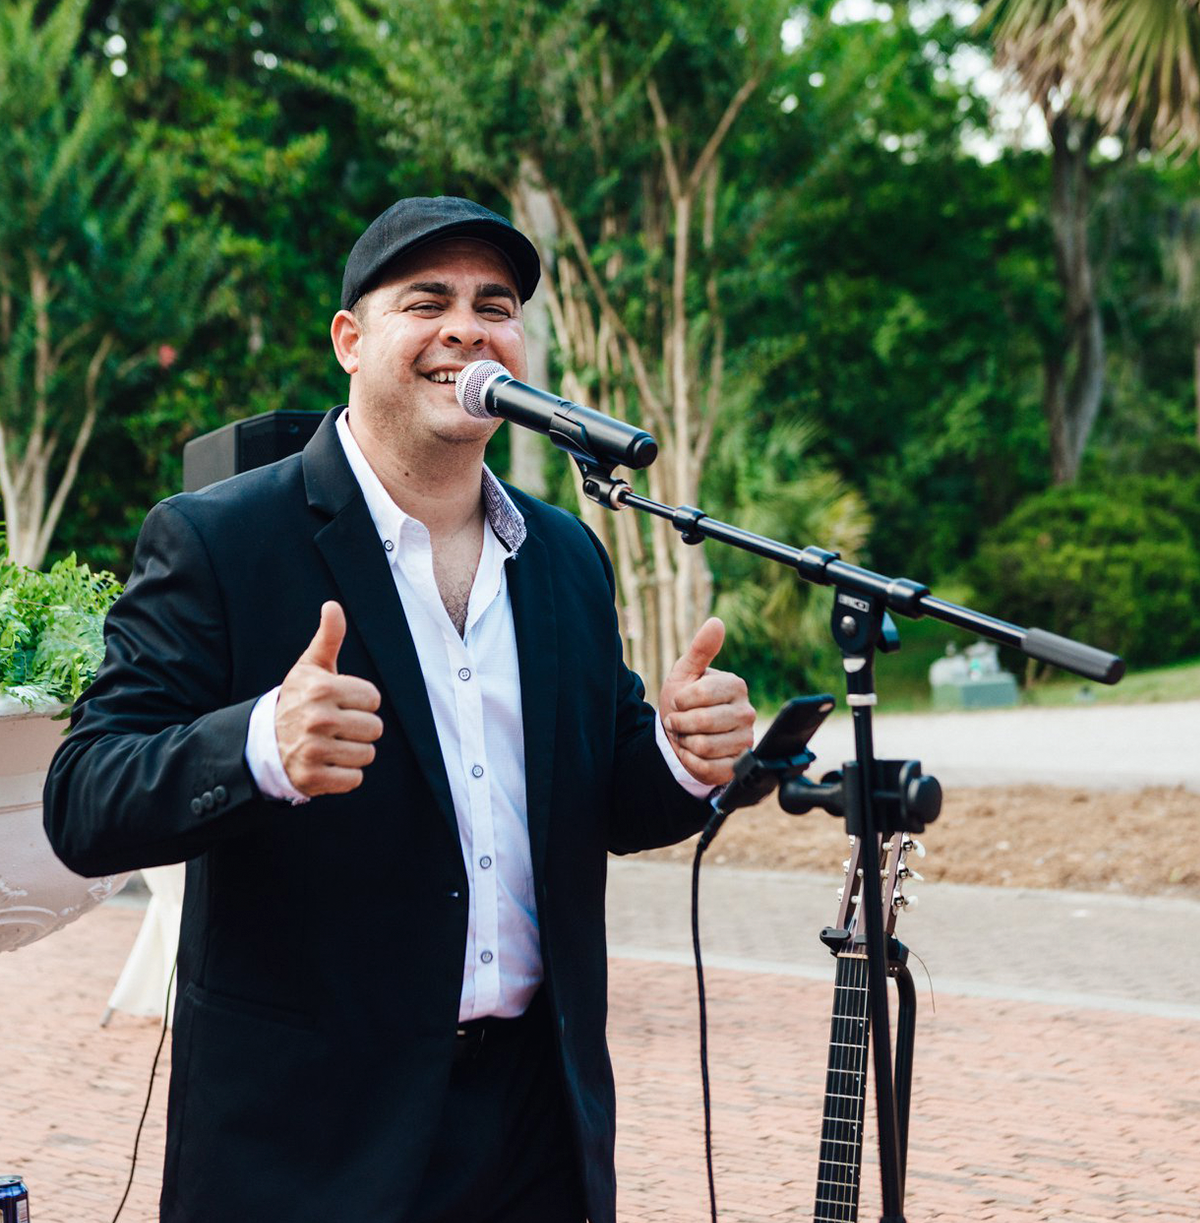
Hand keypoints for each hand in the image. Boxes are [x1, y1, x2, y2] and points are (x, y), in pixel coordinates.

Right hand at [275, 601, 383, 795]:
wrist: (262, 741)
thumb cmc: (297, 700)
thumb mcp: (310, 667)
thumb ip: (328, 637)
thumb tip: (332, 606)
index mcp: (322, 689)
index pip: (374, 699)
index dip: (361, 702)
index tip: (341, 703)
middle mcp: (318, 719)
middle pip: (375, 728)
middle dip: (360, 728)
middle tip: (337, 726)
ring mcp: (314, 750)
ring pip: (367, 754)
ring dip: (354, 752)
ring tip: (332, 744)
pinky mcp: (313, 778)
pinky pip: (354, 779)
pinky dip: (345, 775)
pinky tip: (328, 764)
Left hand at [658, 617, 754, 786]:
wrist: (681, 734)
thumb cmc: (683, 700)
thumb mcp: (685, 673)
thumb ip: (700, 649)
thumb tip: (716, 622)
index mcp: (736, 686)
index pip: (700, 694)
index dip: (680, 700)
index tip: (679, 700)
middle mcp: (747, 713)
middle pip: (703, 722)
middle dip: (679, 723)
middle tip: (679, 721)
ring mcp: (745, 740)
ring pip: (703, 746)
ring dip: (684, 742)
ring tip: (687, 735)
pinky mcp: (737, 765)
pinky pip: (706, 768)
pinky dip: (689, 761)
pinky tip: (692, 752)